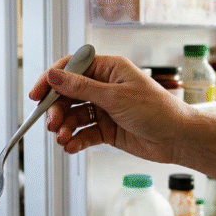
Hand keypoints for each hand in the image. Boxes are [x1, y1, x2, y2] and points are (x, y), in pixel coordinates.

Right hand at [28, 54, 188, 162]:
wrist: (178, 139)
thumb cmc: (156, 110)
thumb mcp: (115, 97)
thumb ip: (81, 88)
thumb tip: (54, 75)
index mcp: (108, 69)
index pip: (71, 68)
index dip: (51, 80)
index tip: (37, 95)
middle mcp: (104, 87)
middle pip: (69, 94)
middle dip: (57, 109)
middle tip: (52, 123)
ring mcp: (105, 108)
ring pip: (74, 115)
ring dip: (65, 127)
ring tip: (63, 138)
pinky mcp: (107, 129)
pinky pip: (84, 132)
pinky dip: (76, 140)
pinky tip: (71, 146)